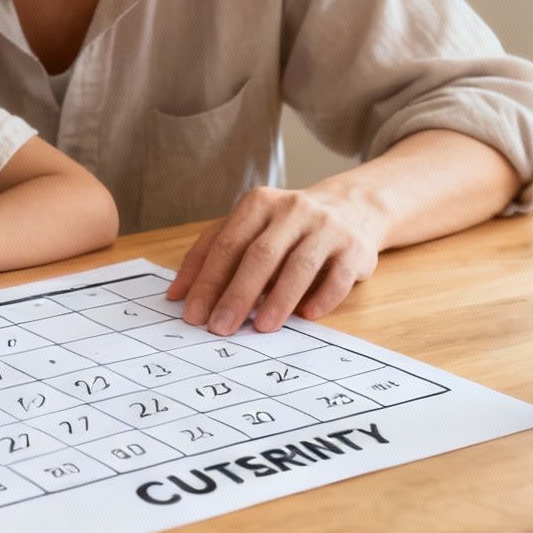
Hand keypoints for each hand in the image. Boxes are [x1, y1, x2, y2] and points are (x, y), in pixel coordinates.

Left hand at [165, 186, 379, 333]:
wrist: (352, 208)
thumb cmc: (288, 227)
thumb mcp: (251, 227)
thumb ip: (214, 253)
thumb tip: (178, 294)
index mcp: (259, 204)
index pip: (226, 244)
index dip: (207, 280)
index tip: (192, 313)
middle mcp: (293, 211)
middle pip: (259, 255)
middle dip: (237, 294)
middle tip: (219, 327)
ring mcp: (326, 227)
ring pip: (299, 266)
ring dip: (278, 299)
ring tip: (260, 328)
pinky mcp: (354, 248)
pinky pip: (337, 276)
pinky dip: (321, 298)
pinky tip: (306, 316)